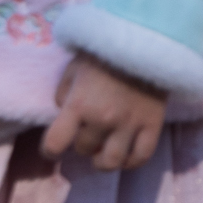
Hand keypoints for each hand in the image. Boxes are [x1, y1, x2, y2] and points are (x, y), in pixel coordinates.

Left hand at [42, 55, 168, 170]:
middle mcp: (103, 119)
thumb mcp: (73, 70)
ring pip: (111, 161)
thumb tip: (66, 118)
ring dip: (102, 160)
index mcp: (78, 105)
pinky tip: (125, 156)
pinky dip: (131, 162)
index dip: (50, 151)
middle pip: (84, 149)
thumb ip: (63, 96)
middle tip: (87, 134)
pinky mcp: (152, 124)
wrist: (146, 41)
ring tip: (103, 152)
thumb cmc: (104, 55)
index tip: (54, 149)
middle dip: (82, 143)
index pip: (55, 144)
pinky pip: (141, 156)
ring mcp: (130, 124)